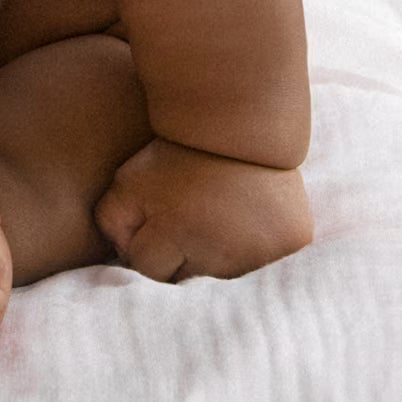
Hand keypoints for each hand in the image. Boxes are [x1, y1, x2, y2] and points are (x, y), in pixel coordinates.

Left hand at [94, 137, 312, 280]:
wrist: (238, 120)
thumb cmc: (175, 153)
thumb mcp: (128, 179)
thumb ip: (111, 223)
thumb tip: (123, 258)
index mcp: (175, 235)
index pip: (148, 270)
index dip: (147, 244)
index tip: (155, 222)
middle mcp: (219, 254)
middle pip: (187, 281)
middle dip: (181, 258)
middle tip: (187, 221)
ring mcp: (259, 254)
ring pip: (227, 278)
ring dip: (219, 259)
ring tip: (217, 223)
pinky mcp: (291, 246)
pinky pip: (267, 267)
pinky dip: (256, 252)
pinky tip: (247, 227)